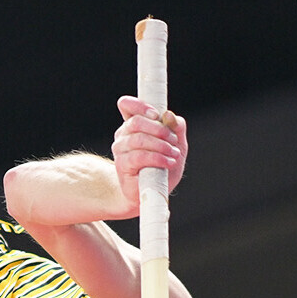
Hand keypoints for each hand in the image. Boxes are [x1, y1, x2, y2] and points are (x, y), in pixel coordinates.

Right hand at [112, 96, 186, 211]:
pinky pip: (139, 156)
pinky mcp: (122, 165)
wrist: (151, 191)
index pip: (127, 105)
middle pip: (137, 122)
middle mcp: (123, 135)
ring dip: (161, 146)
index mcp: (134, 124)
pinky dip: (158, 158)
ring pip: (139, 139)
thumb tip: (169, 115)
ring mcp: (120, 149)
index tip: (156, 114)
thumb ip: (176, 128)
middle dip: (159, 129)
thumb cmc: (161, 166)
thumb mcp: (175, 144)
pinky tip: (169, 163)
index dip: (140, 105)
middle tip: (173, 140)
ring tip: (174, 154)